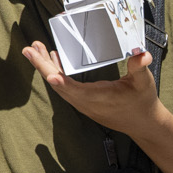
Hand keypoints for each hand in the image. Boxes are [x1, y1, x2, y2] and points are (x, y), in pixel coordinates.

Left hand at [22, 41, 164, 140]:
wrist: (143, 122)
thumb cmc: (142, 101)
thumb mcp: (143, 83)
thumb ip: (139, 67)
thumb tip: (142, 54)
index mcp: (98, 98)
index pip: (76, 91)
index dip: (62, 82)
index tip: (49, 73)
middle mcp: (85, 102)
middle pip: (59, 85)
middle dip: (43, 66)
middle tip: (29, 49)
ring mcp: (82, 103)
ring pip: (59, 85)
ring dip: (46, 67)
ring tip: (34, 49)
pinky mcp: (83, 101)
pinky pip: (64, 87)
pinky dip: (56, 72)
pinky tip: (53, 58)